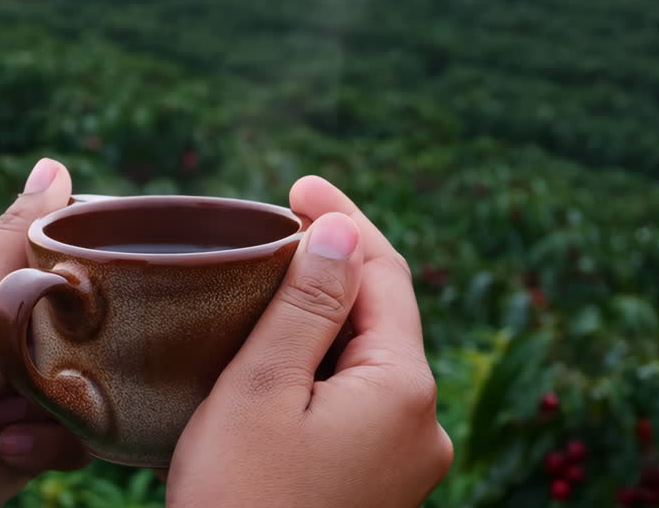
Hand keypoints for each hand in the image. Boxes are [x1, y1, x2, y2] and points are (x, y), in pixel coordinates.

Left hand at [0, 158, 87, 507]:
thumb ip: (23, 232)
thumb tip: (52, 163)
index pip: (62, 262)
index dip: (92, 271)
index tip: (115, 280)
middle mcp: (7, 336)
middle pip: (89, 328)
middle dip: (77, 349)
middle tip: (52, 356)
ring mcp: (18, 390)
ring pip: (92, 384)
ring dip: (52, 403)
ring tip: (2, 413)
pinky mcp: (28, 441)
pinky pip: (76, 436)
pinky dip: (44, 442)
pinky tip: (2, 445)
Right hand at [164, 176, 452, 507]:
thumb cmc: (236, 500)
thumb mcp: (261, 388)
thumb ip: (306, 303)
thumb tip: (340, 229)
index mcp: (404, 389)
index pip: (385, 273)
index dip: (343, 218)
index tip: (296, 183)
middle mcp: (422, 423)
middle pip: (382, 313)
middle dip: (331, 265)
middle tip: (270, 230)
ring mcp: (405, 459)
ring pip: (367, 357)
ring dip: (323, 315)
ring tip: (265, 285)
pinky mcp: (378, 484)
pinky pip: (358, 399)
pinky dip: (322, 364)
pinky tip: (279, 355)